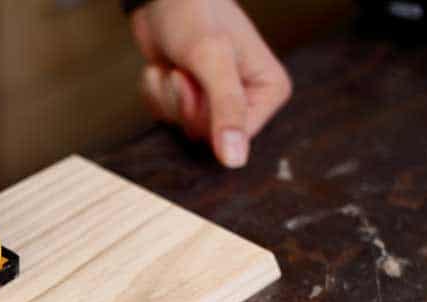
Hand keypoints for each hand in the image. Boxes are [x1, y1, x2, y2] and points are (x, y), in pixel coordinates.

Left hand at [130, 0, 291, 167]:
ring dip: (167, 96)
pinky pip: (165, 119)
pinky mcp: (189, 101)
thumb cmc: (194, 14)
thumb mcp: (213, 59)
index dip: (208, 114)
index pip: (237, 137)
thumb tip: (236, 161)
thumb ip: (227, 110)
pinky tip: (163, 68)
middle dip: (184, 103)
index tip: (200, 80)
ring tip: (175, 65)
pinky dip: (156, 93)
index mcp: (270, 91)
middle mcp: (247, 102)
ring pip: (183, 128)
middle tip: (183, 70)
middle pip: (207, 136)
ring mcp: (216, 104)